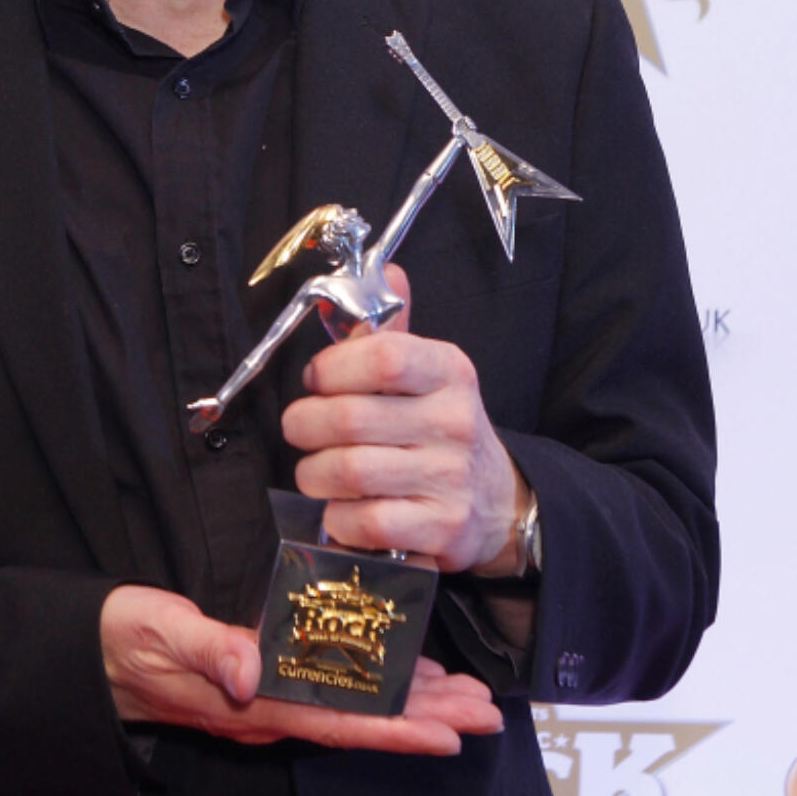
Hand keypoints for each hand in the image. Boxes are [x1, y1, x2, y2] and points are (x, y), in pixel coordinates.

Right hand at [99, 584, 501, 755]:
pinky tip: (405, 673)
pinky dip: (375, 683)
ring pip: (354, 708)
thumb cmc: (123, 642)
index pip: (339, 725)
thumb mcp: (161, 632)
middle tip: (487, 714)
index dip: (397, 731)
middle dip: (427, 718)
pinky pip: (331, 690)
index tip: (451, 734)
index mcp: (253, 705)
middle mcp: (269, 711)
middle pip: (362, 722)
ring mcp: (267, 700)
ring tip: (466, 697)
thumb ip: (207, 650)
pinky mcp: (261, 682)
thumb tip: (251, 672)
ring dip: (412, 703)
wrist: (90, 657)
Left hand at [282, 268, 528, 576]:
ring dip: (313, 473)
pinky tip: (342, 508)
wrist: (496, 500)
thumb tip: (385, 268)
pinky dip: (339, 517)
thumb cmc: (440, 428)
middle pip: (350, 418)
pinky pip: (366, 521)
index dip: (332, 367)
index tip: (315, 379)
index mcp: (449, 371)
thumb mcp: (428, 373)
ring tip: (315, 471)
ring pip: (349, 471)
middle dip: (304, 425)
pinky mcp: (442, 527)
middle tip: (299, 429)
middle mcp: (454, 421)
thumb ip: (394, 330)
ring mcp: (450, 477)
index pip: (383, 356)